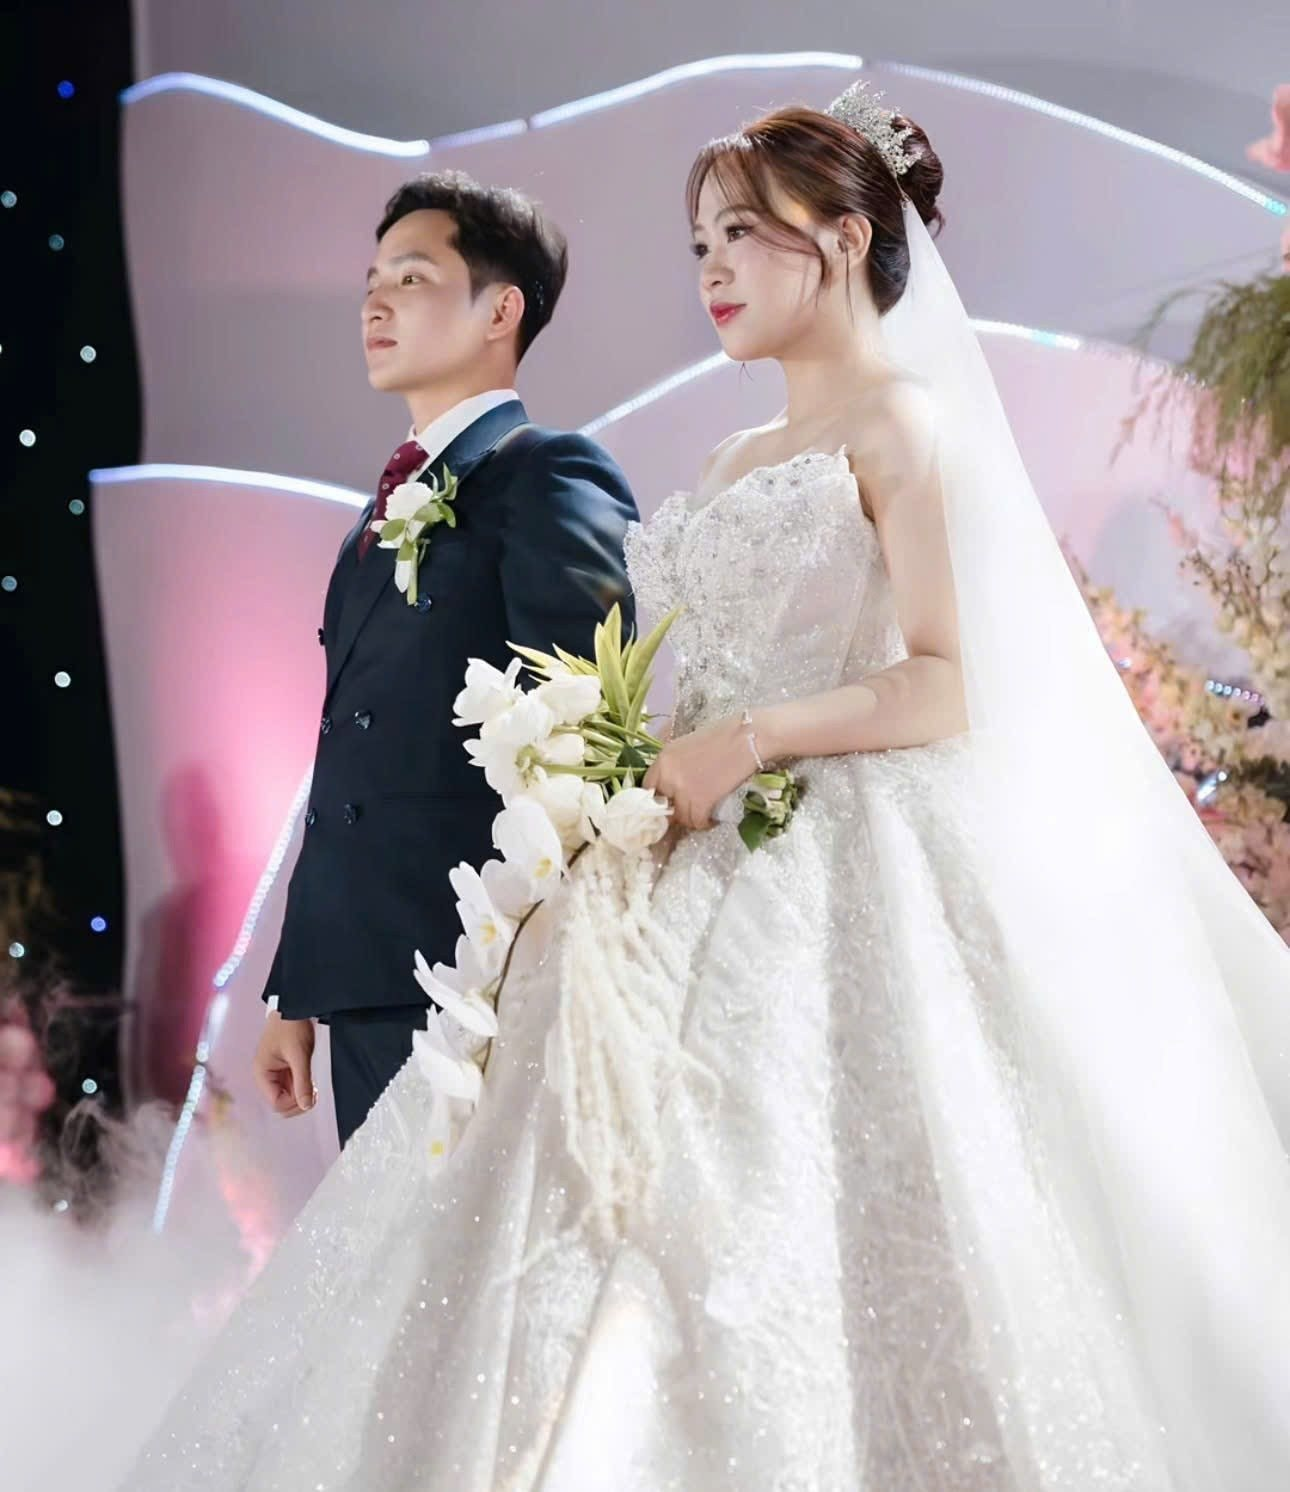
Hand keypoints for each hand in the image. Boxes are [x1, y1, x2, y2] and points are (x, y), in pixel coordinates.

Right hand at [253, 1013, 316, 1117]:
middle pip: (281, 1103)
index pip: (276, 1103)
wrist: (296, 1006)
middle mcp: (266, 1075)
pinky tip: (311, 1081)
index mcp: (262, 1073)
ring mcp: (275, 1073)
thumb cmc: (292, 1026)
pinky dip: (302, 1087)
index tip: (310, 1092)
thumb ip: (302, 1082)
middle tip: (313, 1091)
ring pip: (288, 1096)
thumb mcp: (299, 1055)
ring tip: (313, 1085)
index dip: (294, 1102)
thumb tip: (306, 1106)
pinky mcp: (284, 1069)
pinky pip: (292, 1087)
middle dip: (298, 1100)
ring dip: (301, 1094)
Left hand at [642, 714, 755, 830]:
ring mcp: (683, 789)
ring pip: (681, 817)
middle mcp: (668, 775)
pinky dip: (705, 823)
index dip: (661, 798)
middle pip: (663, 806)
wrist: (748, 738)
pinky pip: (697, 822)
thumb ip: (675, 766)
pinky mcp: (700, 801)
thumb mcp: (687, 746)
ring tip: (705, 813)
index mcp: (663, 758)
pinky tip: (712, 817)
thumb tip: (672, 788)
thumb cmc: (723, 737)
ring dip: (693, 819)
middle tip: (689, 810)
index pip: (649, 788)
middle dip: (676, 811)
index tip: (670, 803)